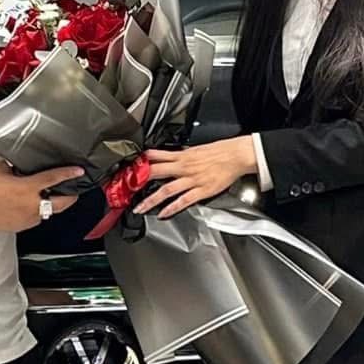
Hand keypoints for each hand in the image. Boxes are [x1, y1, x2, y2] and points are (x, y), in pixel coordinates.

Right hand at [0, 164, 84, 232]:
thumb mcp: (1, 169)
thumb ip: (16, 166)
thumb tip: (22, 164)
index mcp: (27, 188)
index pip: (54, 179)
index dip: (69, 174)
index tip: (79, 171)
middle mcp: (31, 204)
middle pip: (61, 203)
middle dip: (70, 196)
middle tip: (73, 190)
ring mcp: (27, 218)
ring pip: (48, 212)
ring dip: (51, 204)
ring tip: (50, 196)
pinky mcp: (22, 226)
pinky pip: (36, 218)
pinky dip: (37, 211)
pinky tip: (30, 205)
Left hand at [142, 137, 257, 218]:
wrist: (236, 155)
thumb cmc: (220, 152)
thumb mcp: (197, 149)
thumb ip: (183, 155)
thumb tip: (172, 156)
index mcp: (183, 155)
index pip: (157, 156)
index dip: (142, 161)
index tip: (131, 166)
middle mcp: (184, 167)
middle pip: (157, 172)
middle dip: (140, 181)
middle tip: (127, 189)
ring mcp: (192, 179)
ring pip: (166, 190)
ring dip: (151, 199)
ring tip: (140, 207)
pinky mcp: (202, 190)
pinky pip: (183, 200)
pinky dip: (172, 208)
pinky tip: (163, 213)